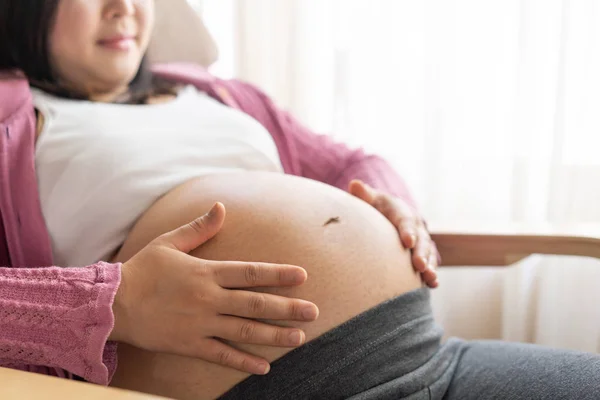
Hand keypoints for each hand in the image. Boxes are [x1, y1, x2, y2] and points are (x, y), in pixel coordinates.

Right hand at [110, 202, 318, 375]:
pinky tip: (264, 366)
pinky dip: (243, 361)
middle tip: (314, 311)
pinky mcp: (189, 344)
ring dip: (274, 335)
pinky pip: (221, 354)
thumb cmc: (143, 270)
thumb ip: (199, 228)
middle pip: (255, 304)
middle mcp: (208, 299)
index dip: (278, 274)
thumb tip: (221, 208)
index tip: (302, 276)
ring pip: (244, 331)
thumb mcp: (170, 243)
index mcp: (206, 272)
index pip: (250, 272)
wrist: (113, 304)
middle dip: (287, 308)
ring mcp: (200, 324)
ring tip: (299, 337)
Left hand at [349, 180, 438, 287]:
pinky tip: (433, 284)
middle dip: (421, 253)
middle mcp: (415, 224)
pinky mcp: (423, 252)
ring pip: (428, 252)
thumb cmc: (374, 207)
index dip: (407, 230)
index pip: (405, 220)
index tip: (408, 242)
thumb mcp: (370, 199)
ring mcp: (421, 239)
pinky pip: (430, 262)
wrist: (386, 212)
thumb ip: (363, 195)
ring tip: (429, 278)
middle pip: (421, 239)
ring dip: (430, 265)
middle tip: (419, 266)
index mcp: (401, 211)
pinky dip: (432, 273)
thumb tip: (354, 184)